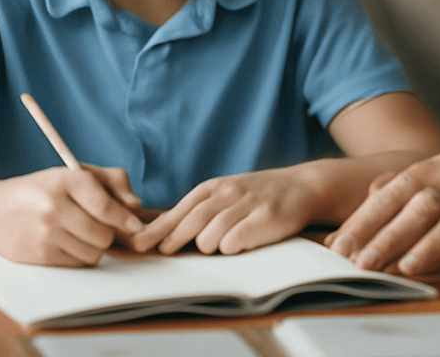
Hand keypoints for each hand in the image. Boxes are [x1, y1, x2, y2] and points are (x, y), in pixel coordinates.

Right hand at [0, 164, 142, 265]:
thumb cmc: (44, 189)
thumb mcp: (76, 173)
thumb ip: (112, 181)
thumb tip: (135, 207)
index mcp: (67, 180)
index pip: (105, 206)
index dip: (124, 219)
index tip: (134, 225)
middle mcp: (54, 206)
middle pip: (103, 235)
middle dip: (108, 234)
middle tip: (101, 227)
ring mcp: (45, 233)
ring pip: (92, 253)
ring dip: (94, 247)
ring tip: (82, 234)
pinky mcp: (38, 255)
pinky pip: (76, 264)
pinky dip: (79, 257)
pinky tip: (67, 243)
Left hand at [129, 168, 316, 255]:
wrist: (301, 187)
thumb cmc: (257, 195)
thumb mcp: (226, 194)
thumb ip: (200, 209)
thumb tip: (163, 231)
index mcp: (215, 187)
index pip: (180, 209)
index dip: (159, 227)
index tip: (139, 243)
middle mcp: (229, 192)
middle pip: (192, 220)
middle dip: (173, 238)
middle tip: (161, 253)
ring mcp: (247, 204)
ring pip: (211, 234)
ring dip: (207, 246)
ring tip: (216, 246)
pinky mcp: (265, 218)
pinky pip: (236, 240)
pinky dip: (230, 247)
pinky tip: (237, 245)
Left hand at [325, 147, 439, 274]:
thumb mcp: (433, 175)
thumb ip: (402, 184)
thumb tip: (369, 194)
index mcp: (419, 170)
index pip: (379, 196)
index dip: (356, 219)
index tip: (333, 242)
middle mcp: (433, 177)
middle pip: (392, 203)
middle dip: (364, 229)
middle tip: (341, 254)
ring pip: (416, 216)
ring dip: (390, 240)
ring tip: (368, 264)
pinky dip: (429, 248)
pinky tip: (412, 264)